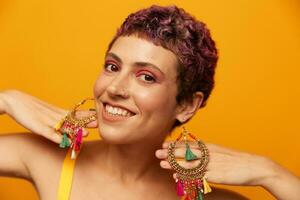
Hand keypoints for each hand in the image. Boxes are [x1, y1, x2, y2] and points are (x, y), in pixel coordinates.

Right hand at [1, 90, 97, 143]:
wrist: (15, 101)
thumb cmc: (33, 108)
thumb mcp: (49, 112)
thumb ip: (60, 118)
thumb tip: (70, 124)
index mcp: (59, 112)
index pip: (76, 114)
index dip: (87, 116)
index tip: (99, 118)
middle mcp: (56, 116)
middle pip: (73, 119)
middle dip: (86, 122)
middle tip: (98, 124)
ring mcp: (47, 121)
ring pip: (63, 126)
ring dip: (75, 130)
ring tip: (86, 134)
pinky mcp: (38, 127)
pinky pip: (49, 133)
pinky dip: (56, 137)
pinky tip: (62, 142)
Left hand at [155, 141, 274, 185]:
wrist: (255, 166)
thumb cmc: (237, 160)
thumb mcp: (221, 152)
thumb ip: (208, 152)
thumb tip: (196, 152)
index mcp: (210, 147)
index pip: (189, 145)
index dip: (175, 145)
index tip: (164, 144)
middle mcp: (209, 154)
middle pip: (186, 152)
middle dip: (171, 152)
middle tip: (157, 152)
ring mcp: (211, 164)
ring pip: (189, 163)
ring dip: (174, 163)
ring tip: (162, 163)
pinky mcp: (215, 175)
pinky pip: (197, 175)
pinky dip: (185, 175)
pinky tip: (176, 175)